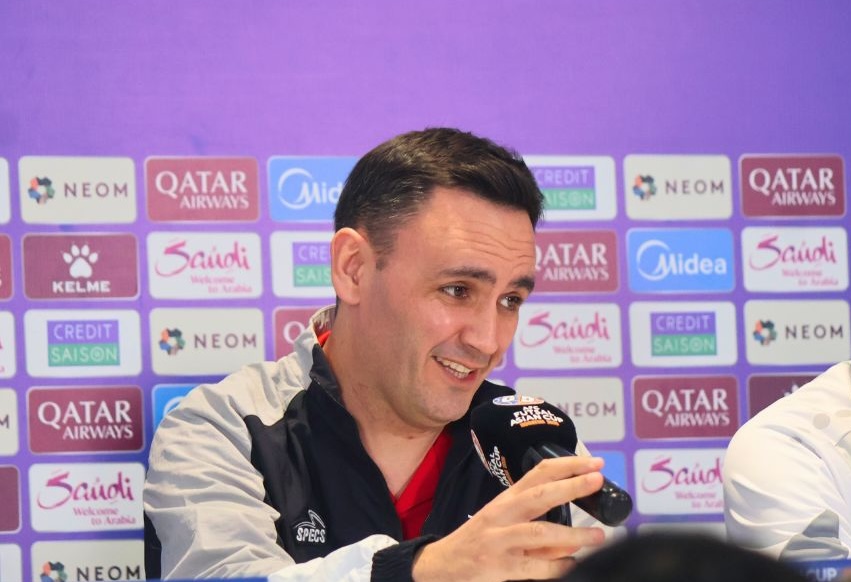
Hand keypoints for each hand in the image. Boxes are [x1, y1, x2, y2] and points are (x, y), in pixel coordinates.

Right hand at [412, 455, 605, 581]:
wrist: (442, 565)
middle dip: (571, 485)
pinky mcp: (498, 566)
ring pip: (540, 532)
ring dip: (573, 534)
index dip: (567, 465)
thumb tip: (574, 541)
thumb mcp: (506, 528)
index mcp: (506, 499)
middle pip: (539, 495)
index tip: (594, 463)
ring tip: (598, 535)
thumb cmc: (479, 541)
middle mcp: (502, 514)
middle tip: (597, 479)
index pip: (538, 473)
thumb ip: (540, 531)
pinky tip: (573, 565)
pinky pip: (534, 567)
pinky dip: (557, 566)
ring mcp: (499, 540)